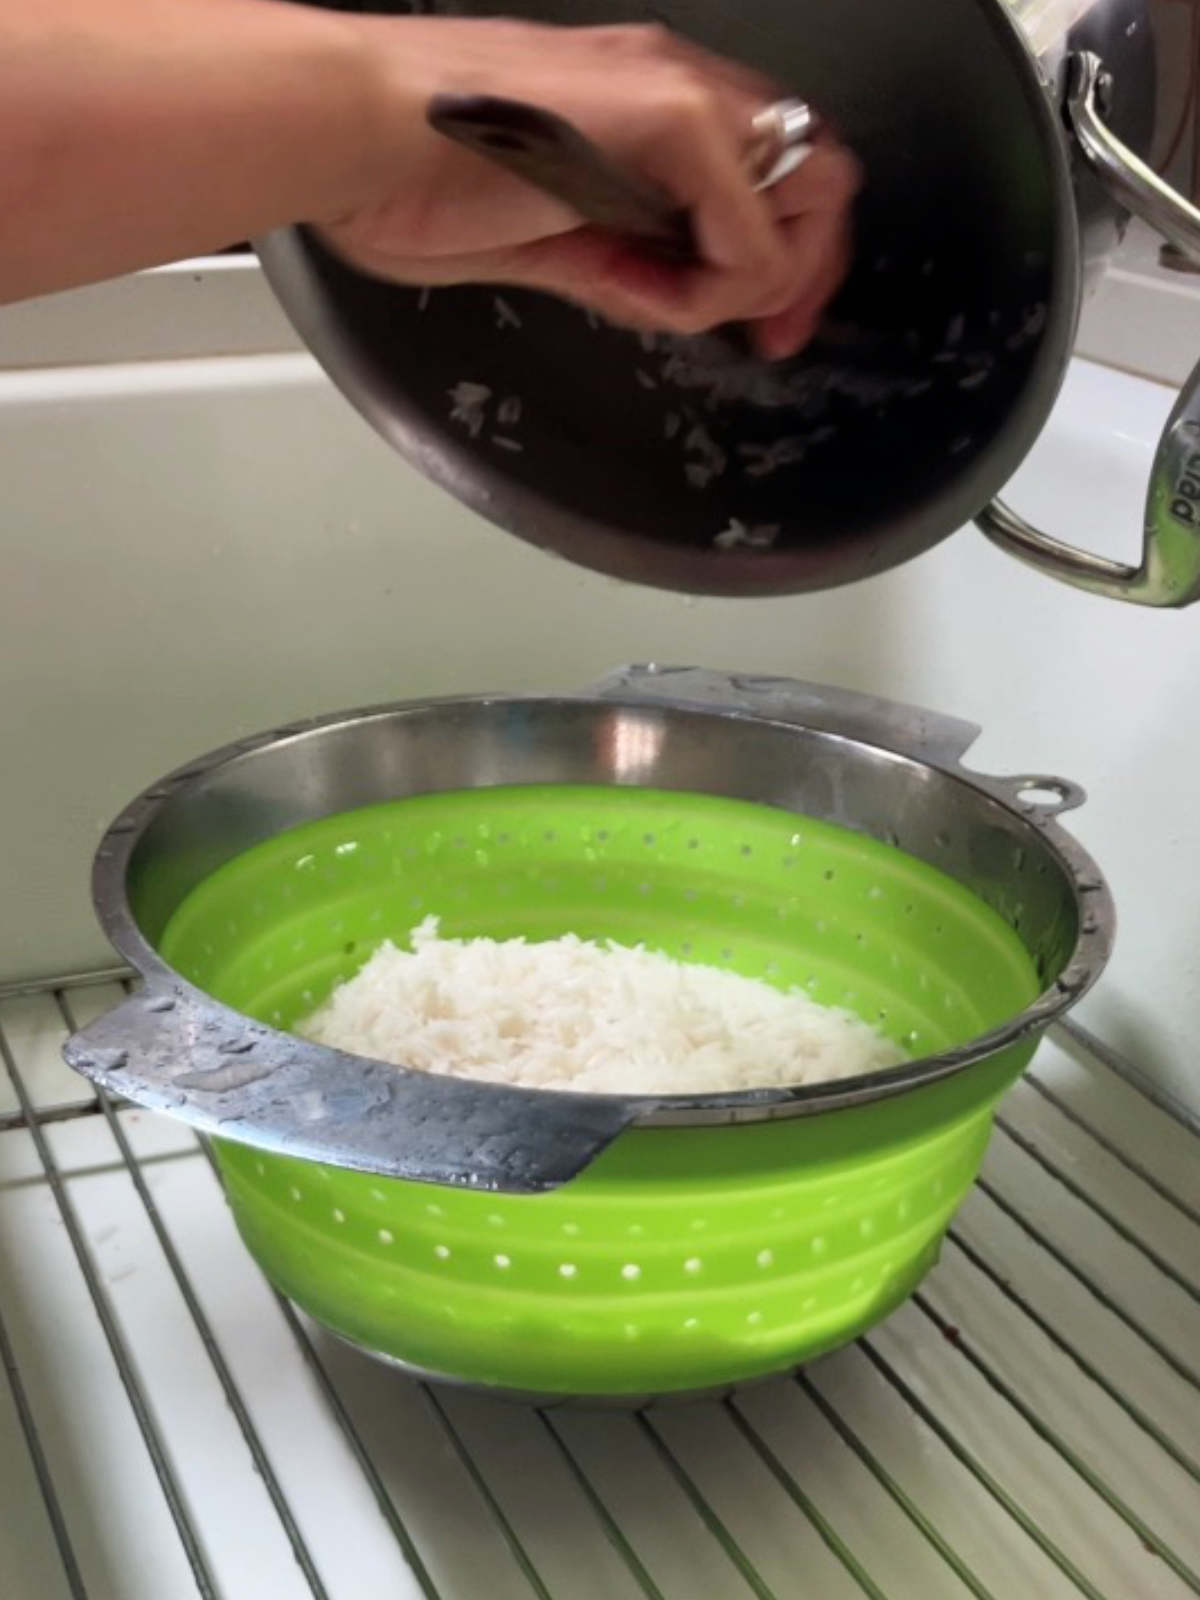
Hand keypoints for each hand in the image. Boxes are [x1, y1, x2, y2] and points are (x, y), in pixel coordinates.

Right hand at [322, 19, 859, 359]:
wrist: (350, 134)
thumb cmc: (407, 176)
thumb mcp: (541, 235)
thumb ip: (618, 258)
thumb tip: (664, 293)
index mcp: (648, 104)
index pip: (773, 168)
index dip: (786, 254)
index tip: (758, 327)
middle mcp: (679, 84)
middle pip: (821, 171)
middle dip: (805, 271)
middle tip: (767, 338)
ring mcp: (681, 93)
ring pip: (809, 195)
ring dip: (752, 279)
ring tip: (653, 301)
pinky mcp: (673, 119)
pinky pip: (749, 240)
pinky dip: (708, 288)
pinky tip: (629, 288)